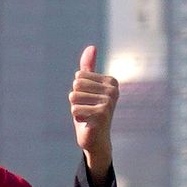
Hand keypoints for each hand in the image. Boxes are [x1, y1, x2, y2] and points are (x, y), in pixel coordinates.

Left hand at [69, 43, 117, 180]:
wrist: (96, 139)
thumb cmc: (89, 112)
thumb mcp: (87, 88)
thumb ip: (88, 67)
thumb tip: (91, 47)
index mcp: (111, 81)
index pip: (79, 75)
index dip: (78, 89)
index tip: (89, 100)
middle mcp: (113, 90)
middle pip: (76, 85)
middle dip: (76, 99)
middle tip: (86, 109)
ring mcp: (109, 102)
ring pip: (73, 97)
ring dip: (76, 108)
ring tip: (87, 115)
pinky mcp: (102, 114)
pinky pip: (74, 109)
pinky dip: (77, 118)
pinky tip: (87, 122)